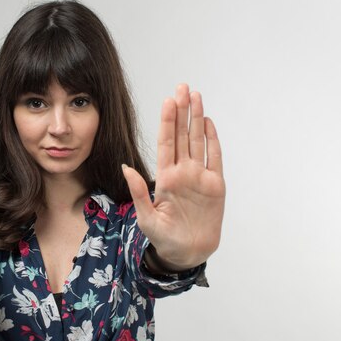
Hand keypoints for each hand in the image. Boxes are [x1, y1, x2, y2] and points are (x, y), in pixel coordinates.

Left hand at [122, 84, 224, 269]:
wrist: (187, 253)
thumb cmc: (163, 238)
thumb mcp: (146, 217)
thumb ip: (137, 192)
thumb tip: (125, 167)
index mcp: (165, 177)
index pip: (166, 143)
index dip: (167, 121)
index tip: (168, 101)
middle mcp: (182, 172)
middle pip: (182, 135)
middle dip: (182, 111)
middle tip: (183, 87)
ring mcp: (199, 176)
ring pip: (198, 141)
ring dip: (197, 119)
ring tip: (196, 96)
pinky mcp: (215, 185)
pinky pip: (215, 157)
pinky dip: (212, 140)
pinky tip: (208, 122)